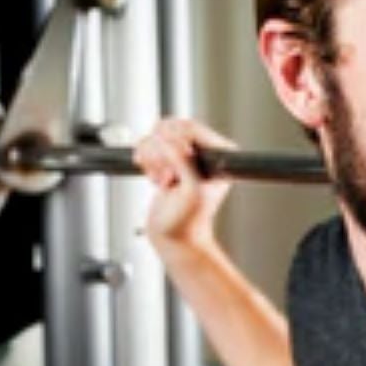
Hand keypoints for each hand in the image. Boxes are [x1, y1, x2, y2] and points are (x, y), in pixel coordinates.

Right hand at [133, 117, 236, 254]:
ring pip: (156, 136)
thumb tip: (168, 140)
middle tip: (168, 174)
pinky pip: (148, 146)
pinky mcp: (167, 161)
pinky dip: (146, 162)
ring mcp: (183, 155)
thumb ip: (183, 163)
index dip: (174, 141)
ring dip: (153, 158)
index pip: (191, 128)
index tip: (171, 162)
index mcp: (219, 155)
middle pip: (170, 128)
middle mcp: (203, 152)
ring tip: (163, 179)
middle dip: (161, 151)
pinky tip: (156, 179)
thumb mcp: (191, 191)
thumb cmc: (189, 221)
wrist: (174, 238)